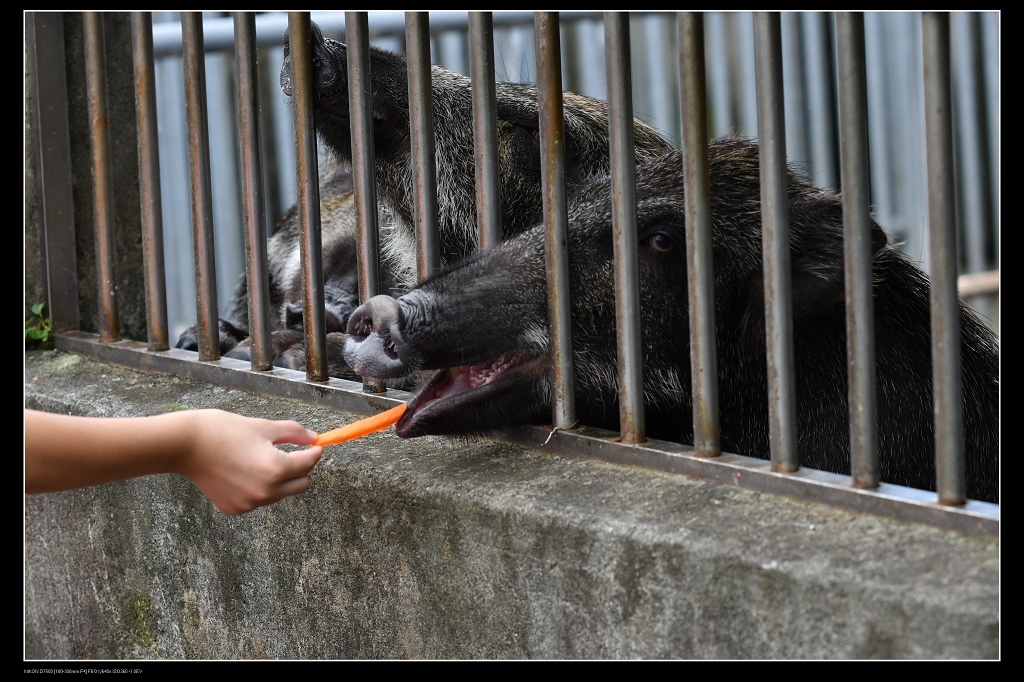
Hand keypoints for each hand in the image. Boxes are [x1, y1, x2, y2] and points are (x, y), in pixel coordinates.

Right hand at [174, 410, 323, 514]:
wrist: (184, 446)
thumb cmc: (222, 431)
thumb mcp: (263, 426)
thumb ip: (293, 433)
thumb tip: (312, 438)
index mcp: (275, 469)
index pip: (308, 463)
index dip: (314, 451)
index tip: (314, 445)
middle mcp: (265, 492)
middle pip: (301, 484)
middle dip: (301, 468)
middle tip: (290, 452)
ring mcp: (250, 504)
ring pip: (281, 493)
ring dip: (280, 479)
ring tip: (260, 459)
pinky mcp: (235, 509)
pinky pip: (259, 500)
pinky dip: (259, 488)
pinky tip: (242, 471)